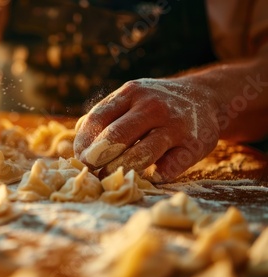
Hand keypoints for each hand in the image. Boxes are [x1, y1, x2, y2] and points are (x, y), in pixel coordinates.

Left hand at [74, 78, 220, 181]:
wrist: (205, 97)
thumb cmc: (155, 104)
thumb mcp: (130, 98)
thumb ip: (104, 115)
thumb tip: (76, 141)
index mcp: (131, 93)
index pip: (98, 119)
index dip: (84, 142)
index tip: (79, 158)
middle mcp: (153, 107)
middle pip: (117, 137)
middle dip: (98, 159)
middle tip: (91, 172)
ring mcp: (175, 126)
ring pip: (142, 154)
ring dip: (120, 170)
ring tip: (110, 178)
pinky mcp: (194, 146)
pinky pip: (169, 168)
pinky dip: (154, 176)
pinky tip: (147, 177)